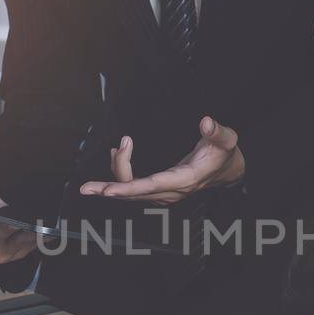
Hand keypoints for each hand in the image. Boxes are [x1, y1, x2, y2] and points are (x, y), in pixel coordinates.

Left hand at [77, 116, 245, 204]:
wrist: (227, 170)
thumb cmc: (224, 154)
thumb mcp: (227, 139)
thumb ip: (218, 132)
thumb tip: (206, 121)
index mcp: (185, 180)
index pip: (151, 186)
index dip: (127, 188)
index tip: (107, 191)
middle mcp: (172, 191)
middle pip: (134, 193)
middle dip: (109, 188)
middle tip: (86, 187)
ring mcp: (165, 193)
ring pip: (132, 192)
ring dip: (117, 173)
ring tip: (117, 148)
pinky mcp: (160, 191)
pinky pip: (135, 188)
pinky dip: (122, 175)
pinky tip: (118, 155)